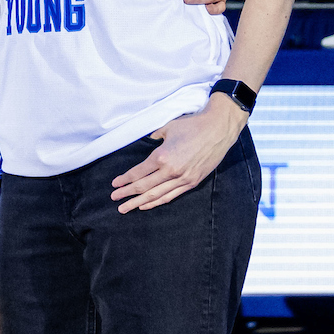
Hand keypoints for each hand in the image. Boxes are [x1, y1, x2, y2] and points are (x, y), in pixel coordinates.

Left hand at [110, 95, 247, 212]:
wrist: (219, 128)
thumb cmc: (193, 125)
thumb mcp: (168, 127)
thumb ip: (155, 138)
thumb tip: (150, 142)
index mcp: (162, 156)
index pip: (138, 173)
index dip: (125, 180)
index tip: (114, 184)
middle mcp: (170, 171)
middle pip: (143, 187)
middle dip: (127, 194)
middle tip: (114, 199)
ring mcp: (183, 178)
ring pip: (156, 195)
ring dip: (139, 203)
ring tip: (126, 208)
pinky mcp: (193, 182)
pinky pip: (171, 195)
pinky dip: (158, 202)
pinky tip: (146, 205)